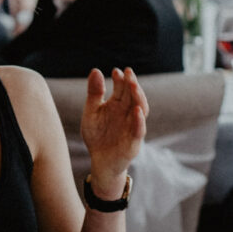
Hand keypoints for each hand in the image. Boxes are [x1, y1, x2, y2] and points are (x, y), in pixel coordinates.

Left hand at [80, 68, 147, 193]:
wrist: (99, 161)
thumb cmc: (97, 136)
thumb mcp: (91, 113)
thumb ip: (94, 94)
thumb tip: (96, 70)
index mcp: (118, 104)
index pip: (122, 88)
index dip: (121, 79)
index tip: (116, 71)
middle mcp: (128, 113)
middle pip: (133, 95)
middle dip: (132, 84)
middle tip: (128, 72)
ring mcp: (133, 126)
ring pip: (141, 109)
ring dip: (139, 97)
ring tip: (134, 86)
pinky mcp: (134, 141)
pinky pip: (139, 130)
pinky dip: (140, 121)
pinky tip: (137, 111)